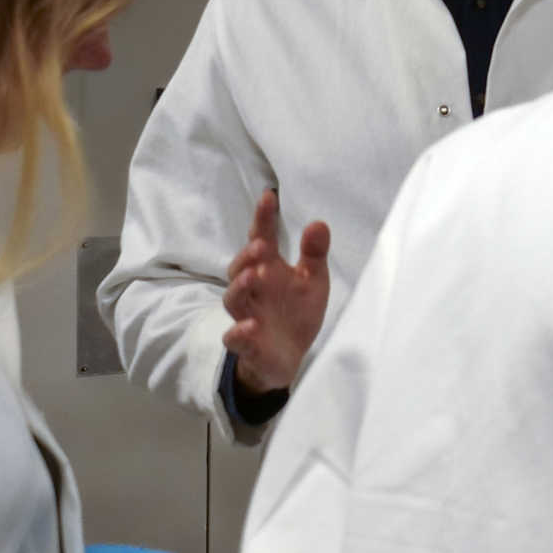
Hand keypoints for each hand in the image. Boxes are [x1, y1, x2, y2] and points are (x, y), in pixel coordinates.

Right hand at [222, 188, 330, 395]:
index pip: (261, 239)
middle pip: (240, 269)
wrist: (287, 356)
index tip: (268, 196)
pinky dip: (240, 332)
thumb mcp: (312, 281)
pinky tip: (250, 326)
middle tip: (260, 246)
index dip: (263, 219)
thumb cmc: (295, 312)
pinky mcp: (247, 343)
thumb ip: (314, 253)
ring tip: (253, 276)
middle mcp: (253, 290)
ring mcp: (246, 316)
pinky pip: (235, 338)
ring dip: (240, 287)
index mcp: (268, 269)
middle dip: (247, 256)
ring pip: (233, 300)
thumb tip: (318, 223)